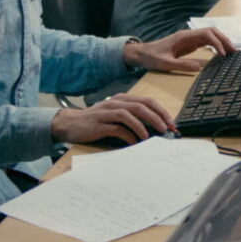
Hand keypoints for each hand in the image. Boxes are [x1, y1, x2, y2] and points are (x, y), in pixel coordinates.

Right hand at [51, 94, 173, 145]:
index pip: (146, 101)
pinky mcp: (99, 124)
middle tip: (166, 129)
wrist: (70, 124)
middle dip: (156, 117)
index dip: (160, 111)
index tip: (171, 123)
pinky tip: (134, 142)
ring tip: (151, 136)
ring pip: (130, 114)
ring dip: (143, 125)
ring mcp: (106, 112)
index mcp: (121, 99)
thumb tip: (154, 127)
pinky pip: (117, 128)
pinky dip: (128, 135)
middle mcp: (115, 103)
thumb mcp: (115, 114)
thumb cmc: (96, 121)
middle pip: (140, 106)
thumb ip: (132, 117)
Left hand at [125, 28, 234, 73]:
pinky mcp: (189, 44)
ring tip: (231, 52)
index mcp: (183, 37)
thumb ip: (181, 65)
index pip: (206, 34)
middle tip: (233, 51)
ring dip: (222, 42)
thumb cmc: (152, 57)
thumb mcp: (165, 63)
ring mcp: (189, 39)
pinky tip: (221, 53)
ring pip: (210, 35)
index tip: (222, 54)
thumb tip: (198, 67)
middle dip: (224, 40)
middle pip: (211, 32)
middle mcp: (188, 35)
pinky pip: (206, 41)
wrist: (142, 53)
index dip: (217, 43)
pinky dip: (216, 45)